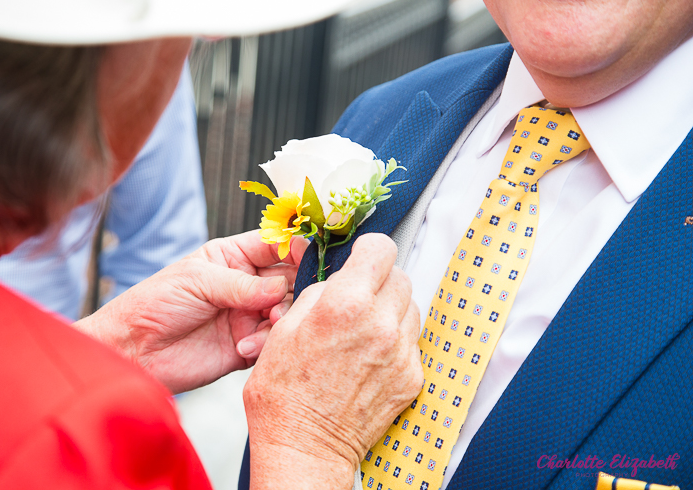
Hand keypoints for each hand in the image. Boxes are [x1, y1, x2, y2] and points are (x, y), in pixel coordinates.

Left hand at [74, 231, 307, 393]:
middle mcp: (247, 284)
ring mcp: (248, 315)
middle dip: (294, 288)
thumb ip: (242, 284)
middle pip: (290, 279)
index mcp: (234, 256)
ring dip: (282, 318)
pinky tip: (244, 347)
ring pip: (287, 312)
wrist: (134, 350)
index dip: (296, 248)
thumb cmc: (156, 303)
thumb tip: (282, 287)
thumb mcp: (198, 280)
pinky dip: (267, 345)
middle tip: (282, 302)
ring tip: (266, 324)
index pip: (277, 244)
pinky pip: (273, 343)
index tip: (308, 258)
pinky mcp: (247, 347)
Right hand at [244, 234, 422, 489]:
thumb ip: (319, 293)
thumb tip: (340, 279)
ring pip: (410, 307)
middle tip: (357, 299)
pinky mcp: (412, 377)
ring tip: (362, 331)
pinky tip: (370, 358)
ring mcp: (401, 352)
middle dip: (379, 281)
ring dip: (390, 310)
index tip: (362, 259)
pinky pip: (412, 342)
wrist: (305, 448)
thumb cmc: (284, 395)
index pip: (382, 248)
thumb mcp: (284, 328)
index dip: (369, 250)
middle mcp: (380, 324)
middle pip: (400, 276)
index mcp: (345, 304)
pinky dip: (395, 342)